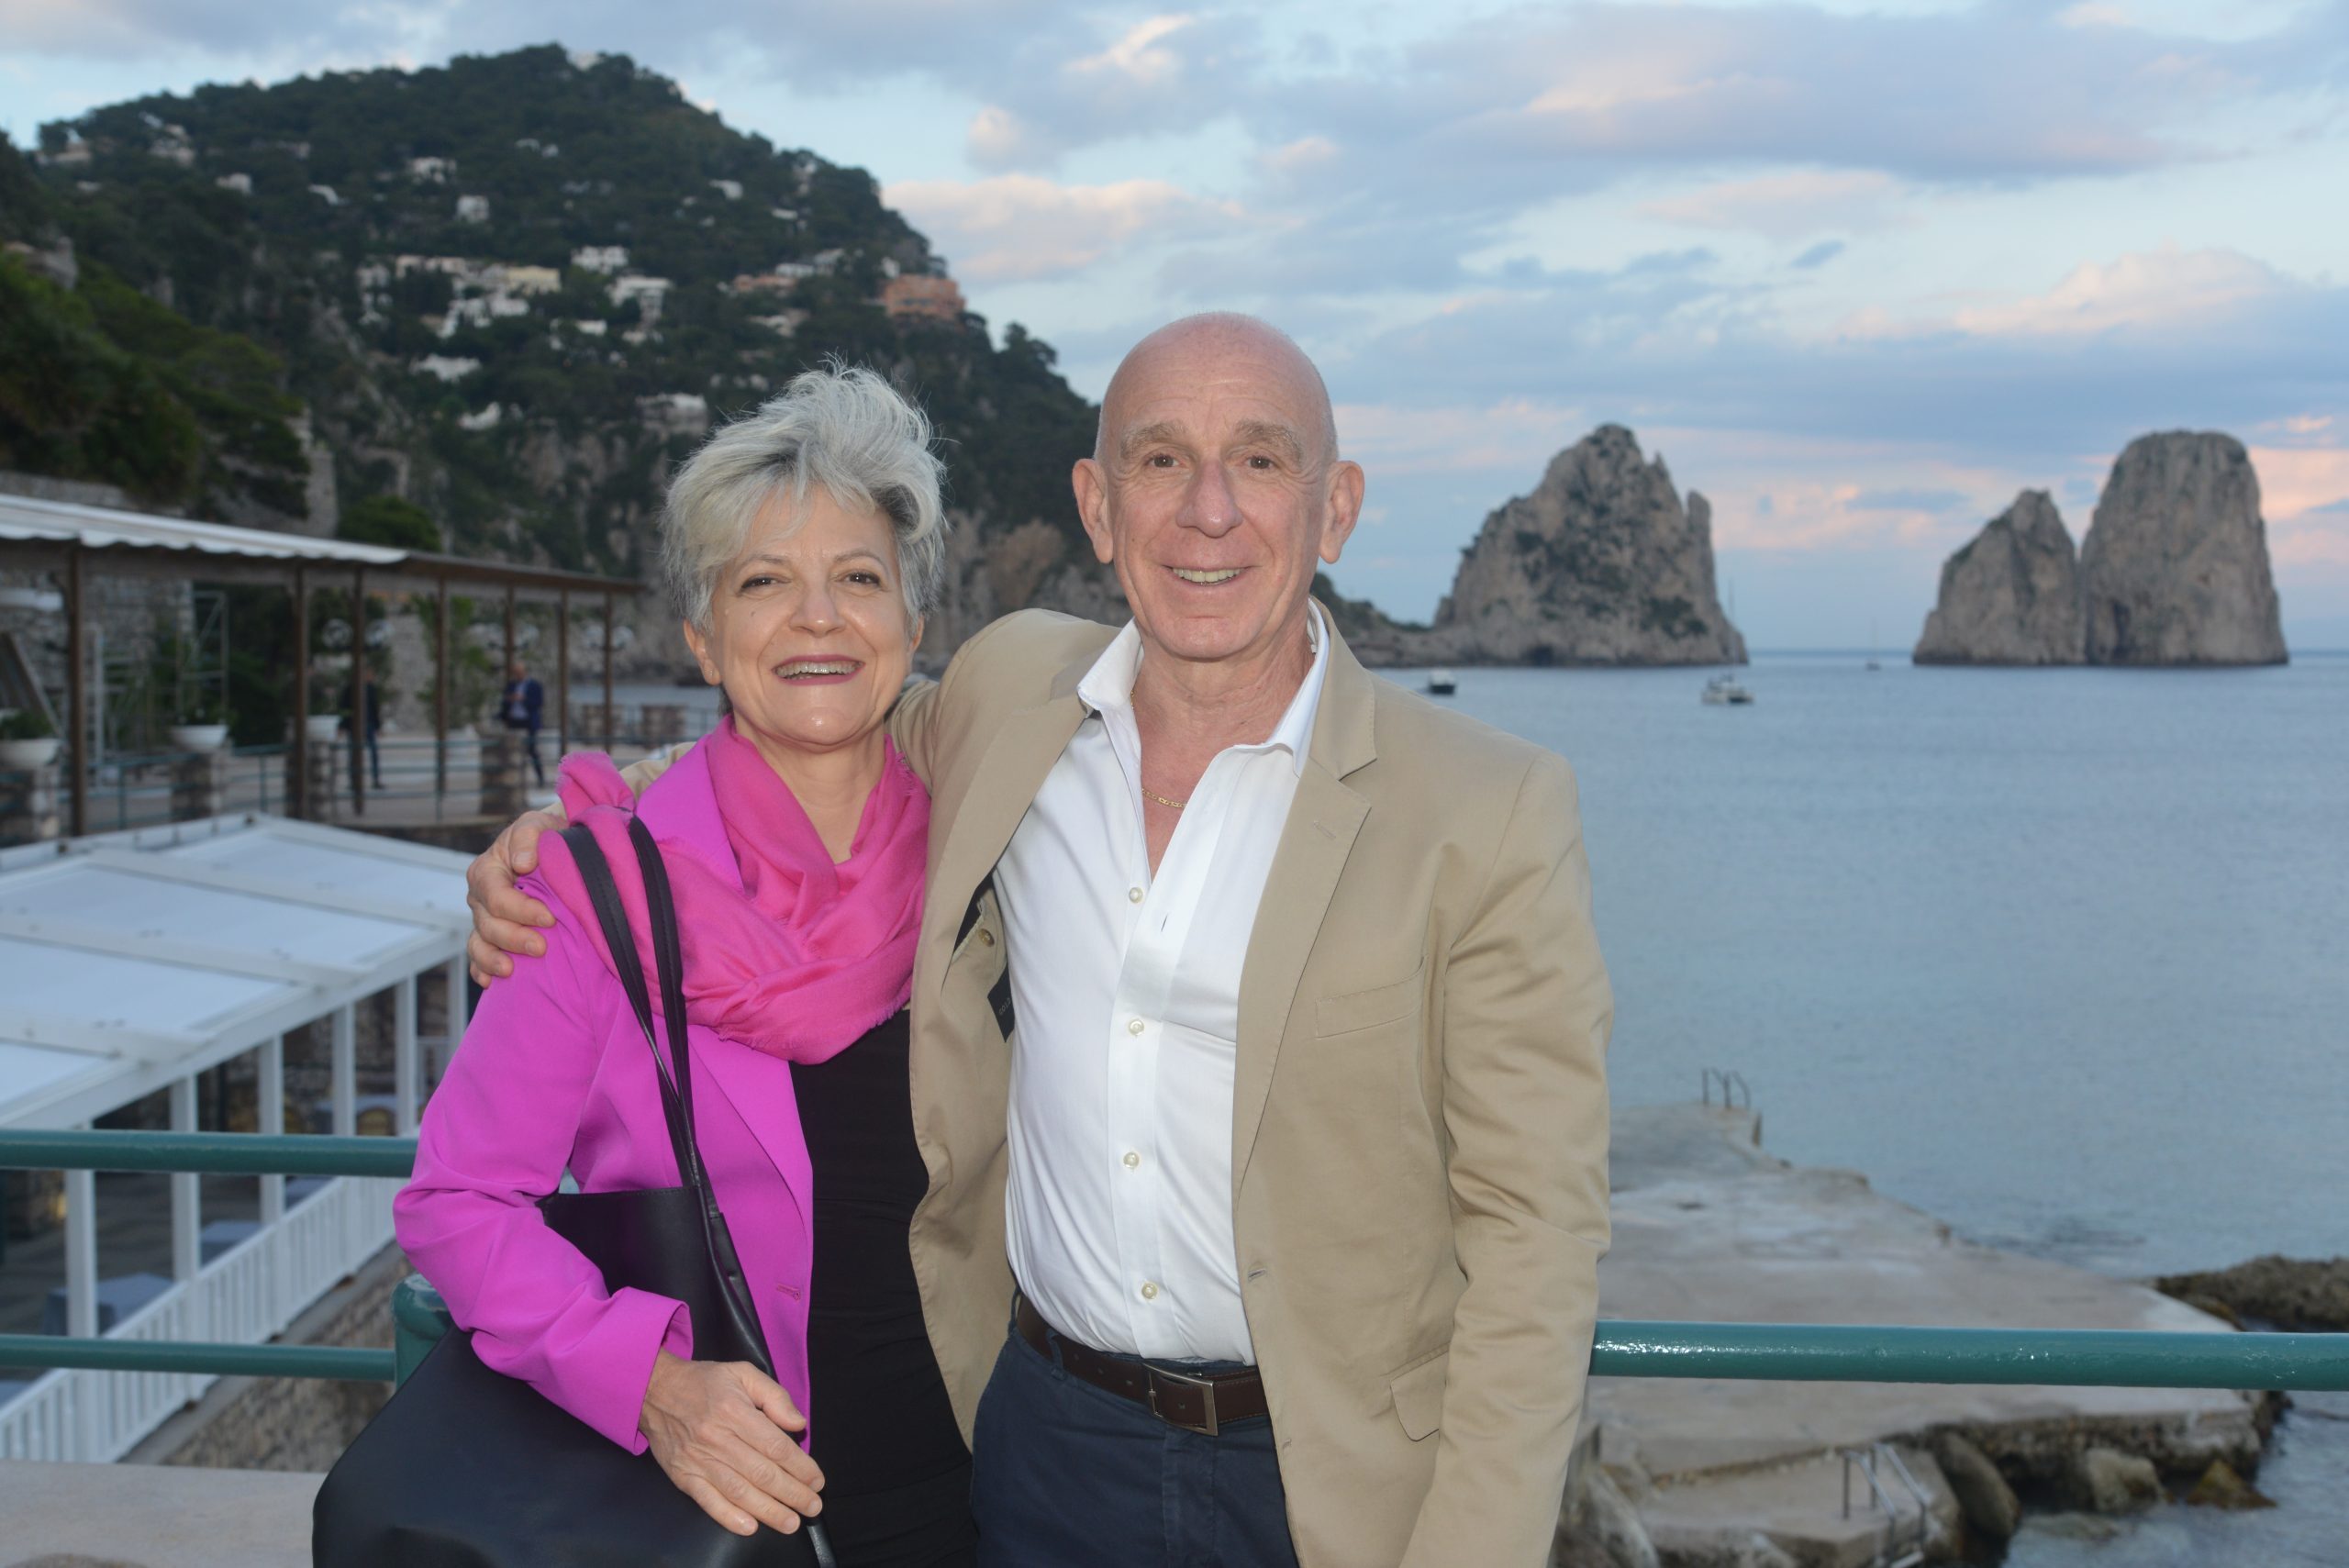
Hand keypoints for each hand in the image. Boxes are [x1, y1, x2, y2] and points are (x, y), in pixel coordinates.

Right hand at [464, 807, 563, 984]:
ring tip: (511, 971)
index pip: (496, 896)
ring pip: (480, 943)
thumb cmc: (546, 836)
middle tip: (541, 947)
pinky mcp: (493, 935)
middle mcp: (480, 897)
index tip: (549, 917)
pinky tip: (491, 983)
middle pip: (488, 924)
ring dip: (493, 959)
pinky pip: (479, 957)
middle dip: (513, 938)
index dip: (520, 909)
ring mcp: (484, 919)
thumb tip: (522, 863)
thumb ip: (528, 836)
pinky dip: (482, 970)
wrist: (555, 848)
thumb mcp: (538, 824)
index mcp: (486, 871)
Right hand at [639, 1352, 824, 1536]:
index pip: (775, 1446)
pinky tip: (750, 1527)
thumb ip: (775, 1396)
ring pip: (739, 1491)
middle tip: (813, 1506)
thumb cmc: (704, 1382)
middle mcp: (717, 1438)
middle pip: (762, 1473)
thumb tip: (798, 1424)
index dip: (800, 1466)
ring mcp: (698, 1460)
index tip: (817, 1480)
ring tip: (791, 1522)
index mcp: (735, 1411)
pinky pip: (708, 1501)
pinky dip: (729, 1517)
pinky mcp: (682, 1476)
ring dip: (769, 1510)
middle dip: (792, 1493)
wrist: (653, 1391)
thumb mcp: (743, 1373)